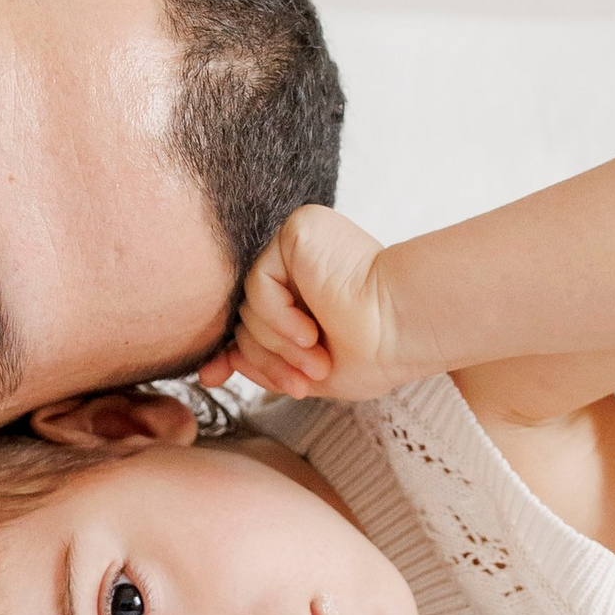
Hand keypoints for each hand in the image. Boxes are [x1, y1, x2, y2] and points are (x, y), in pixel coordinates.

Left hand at [221, 207, 404, 395]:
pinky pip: (259, 283)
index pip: (250, 320)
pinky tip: (308, 331)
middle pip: (245, 320)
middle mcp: (297, 268)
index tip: (214, 378)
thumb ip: (263, 364)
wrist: (404, 329)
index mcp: (304, 295)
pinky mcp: (298, 231)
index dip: (230, 350)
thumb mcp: (307, 370)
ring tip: (317, 359)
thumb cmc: (375, 354)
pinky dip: (278, 316)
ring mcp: (296, 248)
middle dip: (265, 359)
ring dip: (278, 345)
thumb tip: (210, 370)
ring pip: (249, 308)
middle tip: (303, 382)